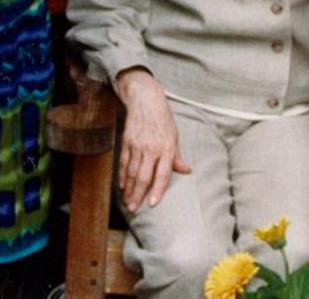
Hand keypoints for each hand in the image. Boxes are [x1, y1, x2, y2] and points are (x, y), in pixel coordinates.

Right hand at [115, 72, 189, 209]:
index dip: (157, 190)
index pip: (162, 174)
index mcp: (167, 147)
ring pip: (131, 171)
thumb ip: (177, 156)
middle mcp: (151, 148)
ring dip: (129, 189)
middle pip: (143, 176)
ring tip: (127, 202)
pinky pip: (123, 162)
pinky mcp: (126, 141)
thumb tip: (186, 171)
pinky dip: (122, 176)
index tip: (152, 204)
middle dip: (138, 194)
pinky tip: (122, 186)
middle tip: (134, 208)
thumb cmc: (163, 119)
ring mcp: (137, 145)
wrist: (145, 100)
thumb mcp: (174, 136)